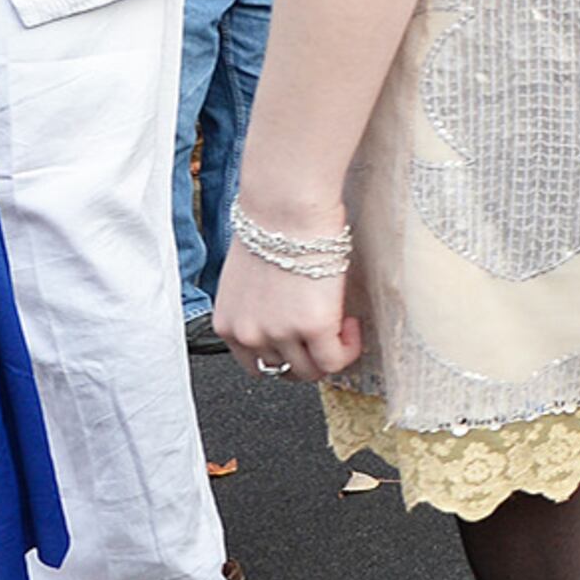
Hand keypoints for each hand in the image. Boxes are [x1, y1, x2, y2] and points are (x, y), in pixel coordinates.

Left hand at [211, 232, 361, 384]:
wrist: (286, 207)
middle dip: (308, 358)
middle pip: (284, 372)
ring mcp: (280, 334)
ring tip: (342, 324)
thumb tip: (287, 316)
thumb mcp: (248, 280)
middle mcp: (249, 335)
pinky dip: (348, 348)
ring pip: (312, 371)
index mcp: (228, 323)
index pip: (255, 365)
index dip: (285, 356)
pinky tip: (351, 324)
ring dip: (331, 352)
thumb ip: (259, 307)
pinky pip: (335, 360)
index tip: (301, 342)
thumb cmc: (270, 226)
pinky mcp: (313, 327)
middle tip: (326, 336)